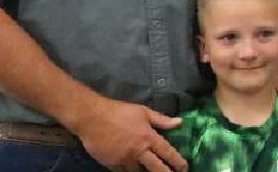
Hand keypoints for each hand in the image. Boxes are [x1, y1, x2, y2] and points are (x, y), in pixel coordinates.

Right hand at [70, 97, 186, 171]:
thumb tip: (180, 122)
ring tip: (150, 171)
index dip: (178, 162)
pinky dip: (128, 170)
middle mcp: (138, 151)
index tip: (184, 168)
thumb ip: (162, 120)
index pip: (167, 152)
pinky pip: (123, 171)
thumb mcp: (144, 112)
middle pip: (156, 168)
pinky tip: (132, 168)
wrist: (92, 118)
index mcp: (148, 137)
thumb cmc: (119, 112)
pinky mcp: (111, 164)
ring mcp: (124, 159)